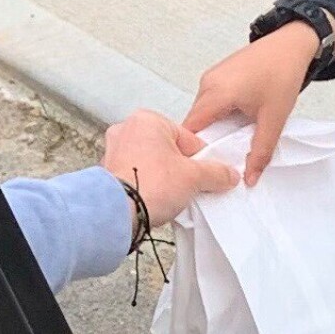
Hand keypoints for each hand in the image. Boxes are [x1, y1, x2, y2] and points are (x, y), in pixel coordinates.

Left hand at [102, 109, 239, 228]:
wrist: (118, 213)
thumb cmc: (150, 185)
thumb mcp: (194, 177)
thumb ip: (216, 173)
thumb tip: (228, 174)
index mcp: (148, 120)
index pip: (187, 138)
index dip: (201, 159)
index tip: (207, 174)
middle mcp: (126, 129)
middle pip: (167, 150)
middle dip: (179, 169)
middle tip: (188, 187)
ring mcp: (113, 151)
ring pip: (150, 163)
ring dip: (162, 177)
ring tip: (170, 195)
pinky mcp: (106, 172)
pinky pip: (134, 175)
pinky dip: (145, 185)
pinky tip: (152, 199)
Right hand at [183, 20, 326, 186]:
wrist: (291, 44)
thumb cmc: (282, 73)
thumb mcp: (274, 118)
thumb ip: (260, 151)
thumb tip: (250, 178)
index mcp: (216, 93)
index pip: (191, 130)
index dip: (197, 150)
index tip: (208, 166)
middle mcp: (207, 83)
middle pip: (195, 122)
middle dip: (207, 142)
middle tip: (224, 159)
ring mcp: (211, 77)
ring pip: (202, 113)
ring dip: (214, 128)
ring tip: (232, 141)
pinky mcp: (217, 75)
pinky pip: (209, 102)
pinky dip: (218, 115)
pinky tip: (236, 122)